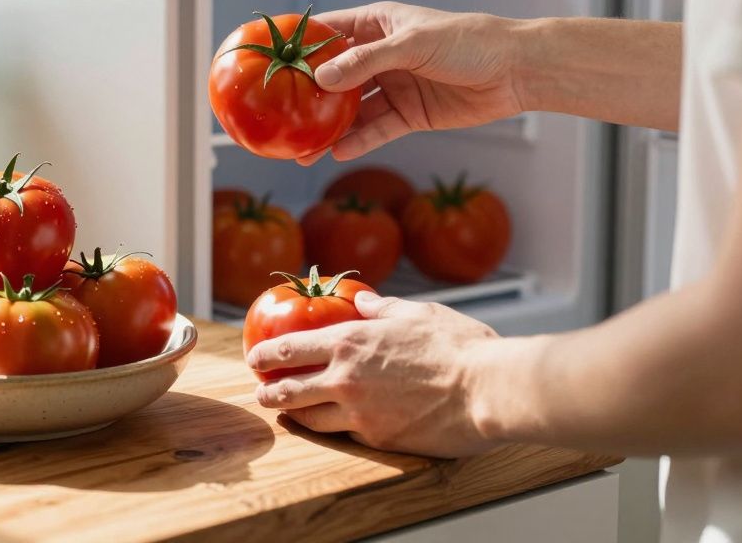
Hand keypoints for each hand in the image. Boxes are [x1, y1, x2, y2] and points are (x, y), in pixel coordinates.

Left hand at [246, 291, 502, 457]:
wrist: (487, 389)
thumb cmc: (459, 347)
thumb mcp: (418, 313)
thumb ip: (382, 309)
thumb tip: (363, 301)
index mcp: (351, 341)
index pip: (292, 347)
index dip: (266, 353)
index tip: (254, 356)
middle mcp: (346, 378)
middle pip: (289, 389)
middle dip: (269, 391)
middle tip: (260, 391)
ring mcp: (359, 412)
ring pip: (310, 418)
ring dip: (292, 415)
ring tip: (284, 414)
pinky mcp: (377, 439)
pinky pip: (344, 434)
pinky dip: (332, 429)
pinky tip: (329, 427)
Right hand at [300, 2, 528, 163]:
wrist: (516, 70)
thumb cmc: (469, 41)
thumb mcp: (413, 45)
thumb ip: (366, 61)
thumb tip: (322, 77)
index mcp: (377, 25)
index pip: (328, 33)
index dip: (299, 47)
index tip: (269, 63)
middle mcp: (380, 55)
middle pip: (335, 78)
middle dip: (308, 98)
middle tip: (281, 118)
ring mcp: (394, 86)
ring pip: (352, 110)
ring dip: (329, 129)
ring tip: (303, 150)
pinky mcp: (410, 114)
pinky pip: (376, 129)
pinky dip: (358, 141)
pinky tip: (338, 153)